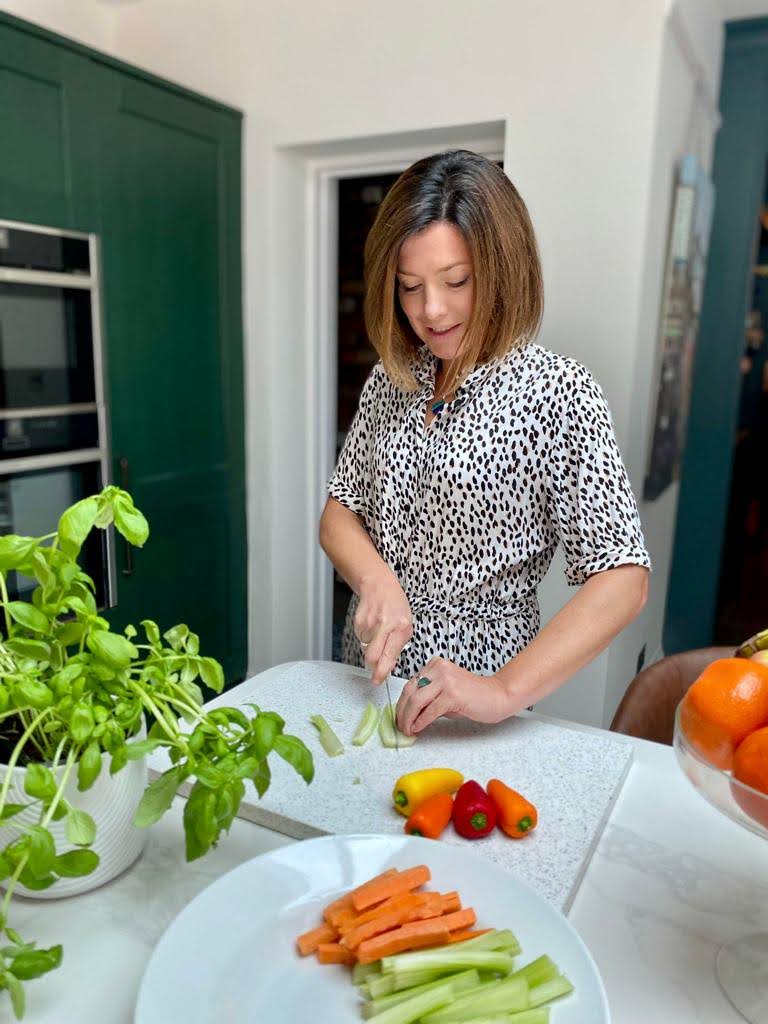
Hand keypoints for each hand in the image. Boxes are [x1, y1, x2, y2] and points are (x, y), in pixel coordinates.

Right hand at [355, 571, 412, 685]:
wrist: (379, 587)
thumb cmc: (396, 606)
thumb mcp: (406, 625)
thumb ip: (398, 646)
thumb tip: (389, 666)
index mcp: (401, 627)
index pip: (389, 655)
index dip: (382, 671)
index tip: (377, 680)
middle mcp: (385, 625)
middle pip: (372, 656)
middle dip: (373, 665)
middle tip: (376, 664)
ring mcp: (370, 623)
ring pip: (366, 649)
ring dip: (371, 648)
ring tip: (378, 635)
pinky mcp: (358, 622)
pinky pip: (360, 639)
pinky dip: (366, 638)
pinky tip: (372, 628)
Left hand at [395, 657, 507, 734]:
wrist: (498, 696)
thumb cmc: (473, 696)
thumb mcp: (445, 692)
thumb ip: (428, 697)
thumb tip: (408, 713)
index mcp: (435, 665)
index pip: (410, 684)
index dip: (401, 703)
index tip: (399, 716)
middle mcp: (439, 669)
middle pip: (410, 692)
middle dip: (402, 712)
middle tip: (400, 726)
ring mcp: (446, 680)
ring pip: (416, 701)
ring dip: (408, 719)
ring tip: (407, 730)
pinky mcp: (452, 694)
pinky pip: (430, 711)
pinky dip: (421, 722)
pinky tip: (418, 729)